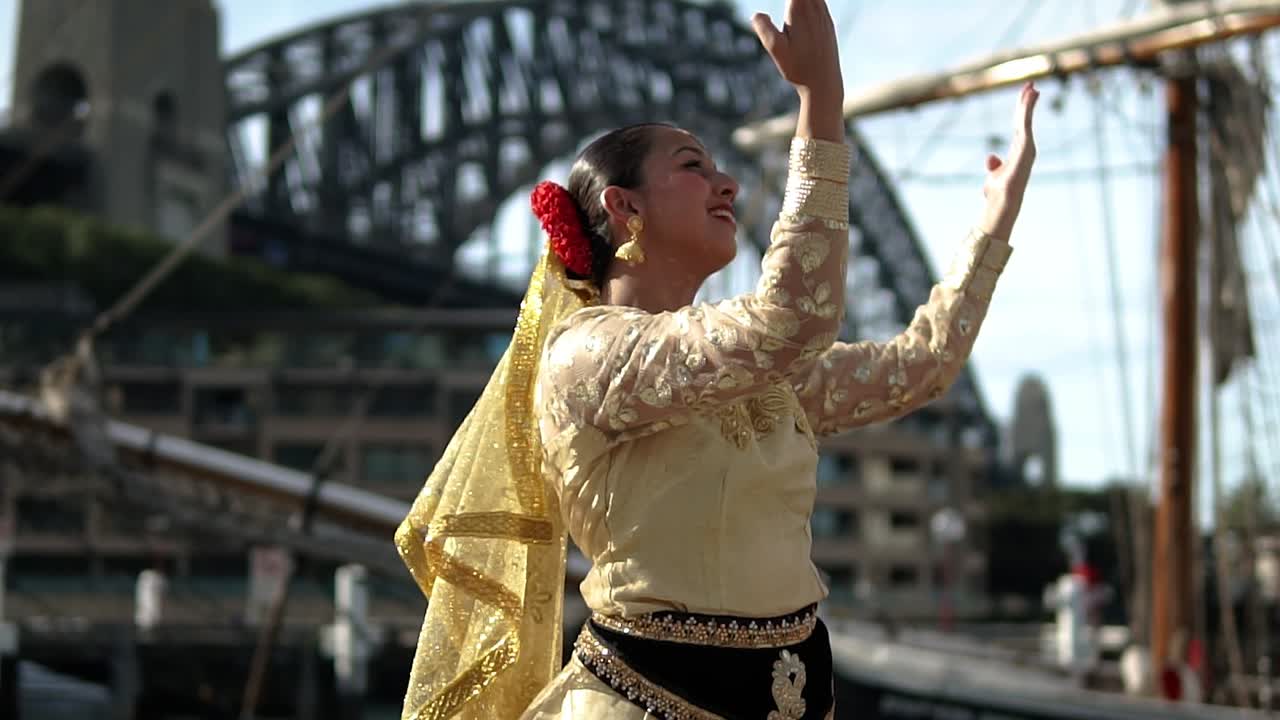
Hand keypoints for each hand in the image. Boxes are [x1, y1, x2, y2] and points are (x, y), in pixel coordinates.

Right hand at [752, 0, 842, 99]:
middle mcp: (815, 7)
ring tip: (794, 5)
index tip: (788, 0)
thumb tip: (756, 13)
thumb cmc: (799, 69)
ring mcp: (823, 15)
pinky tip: (803, 6)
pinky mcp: (827, 23)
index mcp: (800, 10)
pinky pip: (818, 0)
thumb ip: (765, 29)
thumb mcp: (776, 50)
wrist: (826, 83)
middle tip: (789, 9)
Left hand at [980, 82, 1039, 240]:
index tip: (1025, 95)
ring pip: (1026, 119)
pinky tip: (1029, 97)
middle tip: (1031, 84)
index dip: (1021, 111)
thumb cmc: (997, 192)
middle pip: (1024, 120)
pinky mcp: (1026, 146)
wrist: (1001, 201)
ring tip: (1031, 87)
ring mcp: (1027, 146)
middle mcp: (1026, 147)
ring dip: (1029, 102)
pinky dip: (1028, 110)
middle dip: (1027, 102)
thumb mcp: (993, 174)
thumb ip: (994, 164)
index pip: (1020, 126)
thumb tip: (991, 157)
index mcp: (1018, 151)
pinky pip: (1026, 123)